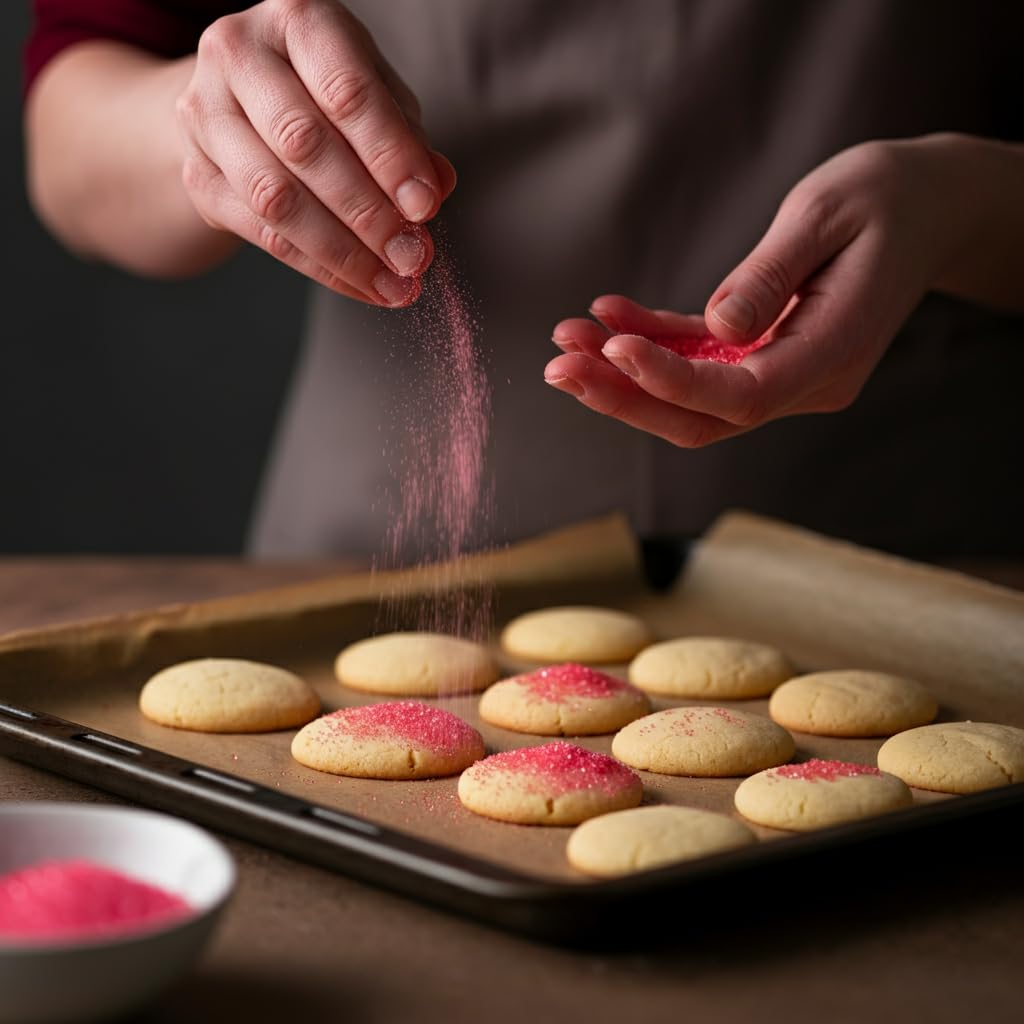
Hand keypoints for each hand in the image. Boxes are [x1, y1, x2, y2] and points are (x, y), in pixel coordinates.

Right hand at [176, 0, 455, 305]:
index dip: (390, 155)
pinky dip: (320, 268)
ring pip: (277, 199)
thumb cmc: (320, 90)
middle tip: (412, 257)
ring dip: (344, 252)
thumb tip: (437, 185)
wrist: (237, 100)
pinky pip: (263, 234)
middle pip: (305, 146)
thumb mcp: (373, 92)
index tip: (425, 206)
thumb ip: (406, 135)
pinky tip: (362, 286)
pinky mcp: (198, 174)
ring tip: (393, 283)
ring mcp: (206, 115)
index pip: (345, 91)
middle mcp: (238, 55)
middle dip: (368, 213)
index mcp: (295, 20)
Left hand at [546, 135, 1006, 445]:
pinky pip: (697, 362)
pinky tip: (606, 315)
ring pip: (690, 399)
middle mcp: (804, 381)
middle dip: (625, 396)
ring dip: (622, 374)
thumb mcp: (828, 217)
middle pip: (702, 416)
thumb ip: (770, 275)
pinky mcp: (761, 354)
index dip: (672, 382)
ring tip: (565, 341)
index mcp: (831, 356)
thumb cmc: (886, 199)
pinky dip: (650, 343)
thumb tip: (717, 326)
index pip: (741, 395)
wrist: (927, 206)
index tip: (614, 348)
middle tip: (558, 365)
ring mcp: (781, 373)